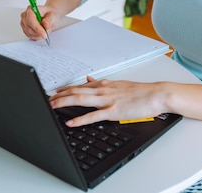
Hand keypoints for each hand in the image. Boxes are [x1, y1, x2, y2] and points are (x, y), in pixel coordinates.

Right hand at [19, 5, 59, 40]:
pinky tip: (41, 32)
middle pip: (29, 28)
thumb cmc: (49, 14)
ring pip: (29, 34)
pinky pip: (30, 36)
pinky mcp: (24, 29)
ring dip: (39, 35)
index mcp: (30, 9)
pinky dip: (37, 36)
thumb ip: (49, 20)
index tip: (44, 34)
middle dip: (39, 33)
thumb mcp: (53, 15)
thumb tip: (45, 24)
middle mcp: (25, 16)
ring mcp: (23, 23)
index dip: (37, 28)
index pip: (30, 19)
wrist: (48, 17)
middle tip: (47, 33)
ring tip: (45, 30)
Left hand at [49, 76, 167, 126]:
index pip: (79, 86)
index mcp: (104, 84)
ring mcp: (108, 100)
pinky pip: (93, 115)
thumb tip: (88, 78)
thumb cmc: (140, 92)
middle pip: (75, 91)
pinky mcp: (114, 110)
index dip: (64, 90)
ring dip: (64, 103)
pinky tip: (71, 122)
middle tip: (46, 100)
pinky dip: (80, 119)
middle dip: (58, 96)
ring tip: (51, 107)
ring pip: (80, 99)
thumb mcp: (118, 84)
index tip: (53, 93)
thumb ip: (101, 83)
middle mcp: (103, 90)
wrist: (156, 94)